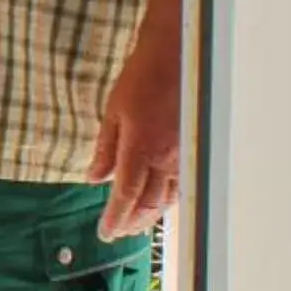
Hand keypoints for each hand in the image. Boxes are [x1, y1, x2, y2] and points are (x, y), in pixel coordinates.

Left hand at [89, 39, 182, 240]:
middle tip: (117, 233)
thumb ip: (105, 149)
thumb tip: (95, 178)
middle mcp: (165, 158)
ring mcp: (183, 155)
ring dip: (149, 216)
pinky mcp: (195, 149)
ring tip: (134, 225)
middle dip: (131, 222)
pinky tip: (159, 204)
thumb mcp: (113, 111)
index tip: (105, 232)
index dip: (115, 218)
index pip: (126, 195)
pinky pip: (181, 185)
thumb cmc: (142, 78)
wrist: (178, 57)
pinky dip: (167, 200)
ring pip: (167, 199)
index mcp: (140, 148)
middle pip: (148, 204)